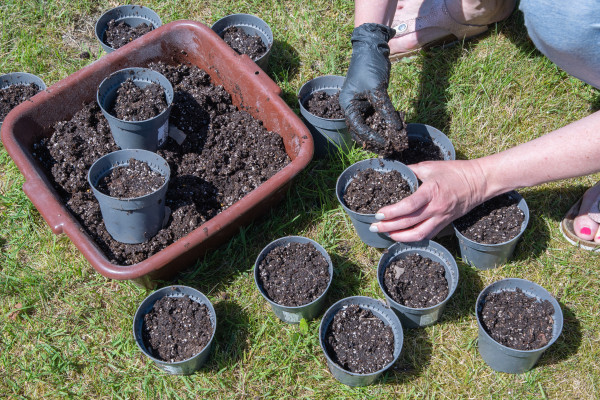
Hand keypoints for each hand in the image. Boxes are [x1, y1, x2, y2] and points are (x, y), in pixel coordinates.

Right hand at [339, 23, 403, 146]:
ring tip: (393, 140)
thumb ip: (386, 110)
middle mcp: (353, 107)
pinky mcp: (372, 101)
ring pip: (370, 124)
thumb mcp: (377, 90)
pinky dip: (385, 122)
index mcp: (348, 105)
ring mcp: (362, 105)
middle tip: (387, 146)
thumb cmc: (369, 67)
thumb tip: (395, 128)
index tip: (384, 143)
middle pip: (361, 130)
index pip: (358, 128)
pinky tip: (395, 128)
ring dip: (381, 131)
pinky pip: (378, 115)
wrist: (373, 48)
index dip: (371, 137)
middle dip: (374, 139)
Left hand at [369, 159, 488, 241]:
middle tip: (374, 227)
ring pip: (418, 235)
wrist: (479, 182)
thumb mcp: (430, 166)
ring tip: (387, 234)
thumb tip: (396, 172)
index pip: (408, 206)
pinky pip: (427, 235)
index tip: (379, 215)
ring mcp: (441, 218)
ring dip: (400, 237)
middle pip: (409, 223)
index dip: (392, 212)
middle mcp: (435, 208)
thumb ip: (411, 170)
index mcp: (430, 191)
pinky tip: (403, 236)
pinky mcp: (445, 224)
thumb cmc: (454, 172)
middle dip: (389, 227)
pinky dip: (413, 238)